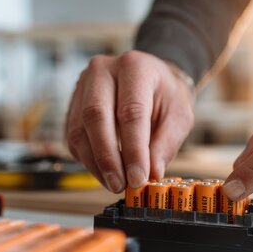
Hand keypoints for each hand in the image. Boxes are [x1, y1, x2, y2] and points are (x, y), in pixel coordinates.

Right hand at [66, 51, 193, 192]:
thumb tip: (150, 174)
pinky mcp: (73, 104)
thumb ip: (166, 143)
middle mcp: (103, 71)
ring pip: (79, 129)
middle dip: (108, 158)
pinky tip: (104, 173)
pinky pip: (73, 137)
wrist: (151, 79)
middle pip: (96, 116)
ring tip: (114, 183)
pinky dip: (88, 160)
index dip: (133, 149)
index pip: (131, 111)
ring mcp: (83, 86)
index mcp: (135, 67)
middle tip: (120, 184)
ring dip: (95, 163)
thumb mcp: (179, 115)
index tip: (138, 178)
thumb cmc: (166, 96)